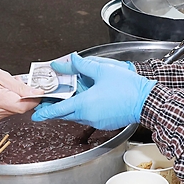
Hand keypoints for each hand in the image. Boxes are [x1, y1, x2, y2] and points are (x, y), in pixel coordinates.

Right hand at [0, 62, 41, 121]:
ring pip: (16, 110)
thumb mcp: (0, 74)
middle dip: (25, 97)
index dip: (34, 99)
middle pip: (20, 109)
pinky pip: (9, 111)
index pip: (22, 106)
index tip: (39, 91)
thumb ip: (19, 87)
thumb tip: (36, 93)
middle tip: (20, 83)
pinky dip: (11, 102)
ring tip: (7, 87)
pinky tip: (3, 94)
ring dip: (17, 99)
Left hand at [33, 53, 154, 128]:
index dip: (45, 111)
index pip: (59, 110)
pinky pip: (88, 117)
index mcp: (85, 104)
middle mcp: (89, 116)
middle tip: (50, 99)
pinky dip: (84, 109)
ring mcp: (97, 121)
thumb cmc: (128, 87)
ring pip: (77, 115)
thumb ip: (82, 65)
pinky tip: (88, 98)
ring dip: (71, 106)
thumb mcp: (102, 70)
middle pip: (66, 113)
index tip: (36, 114)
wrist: (147, 101)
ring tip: (71, 93)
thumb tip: (69, 60)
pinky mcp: (104, 123)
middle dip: (56, 107)